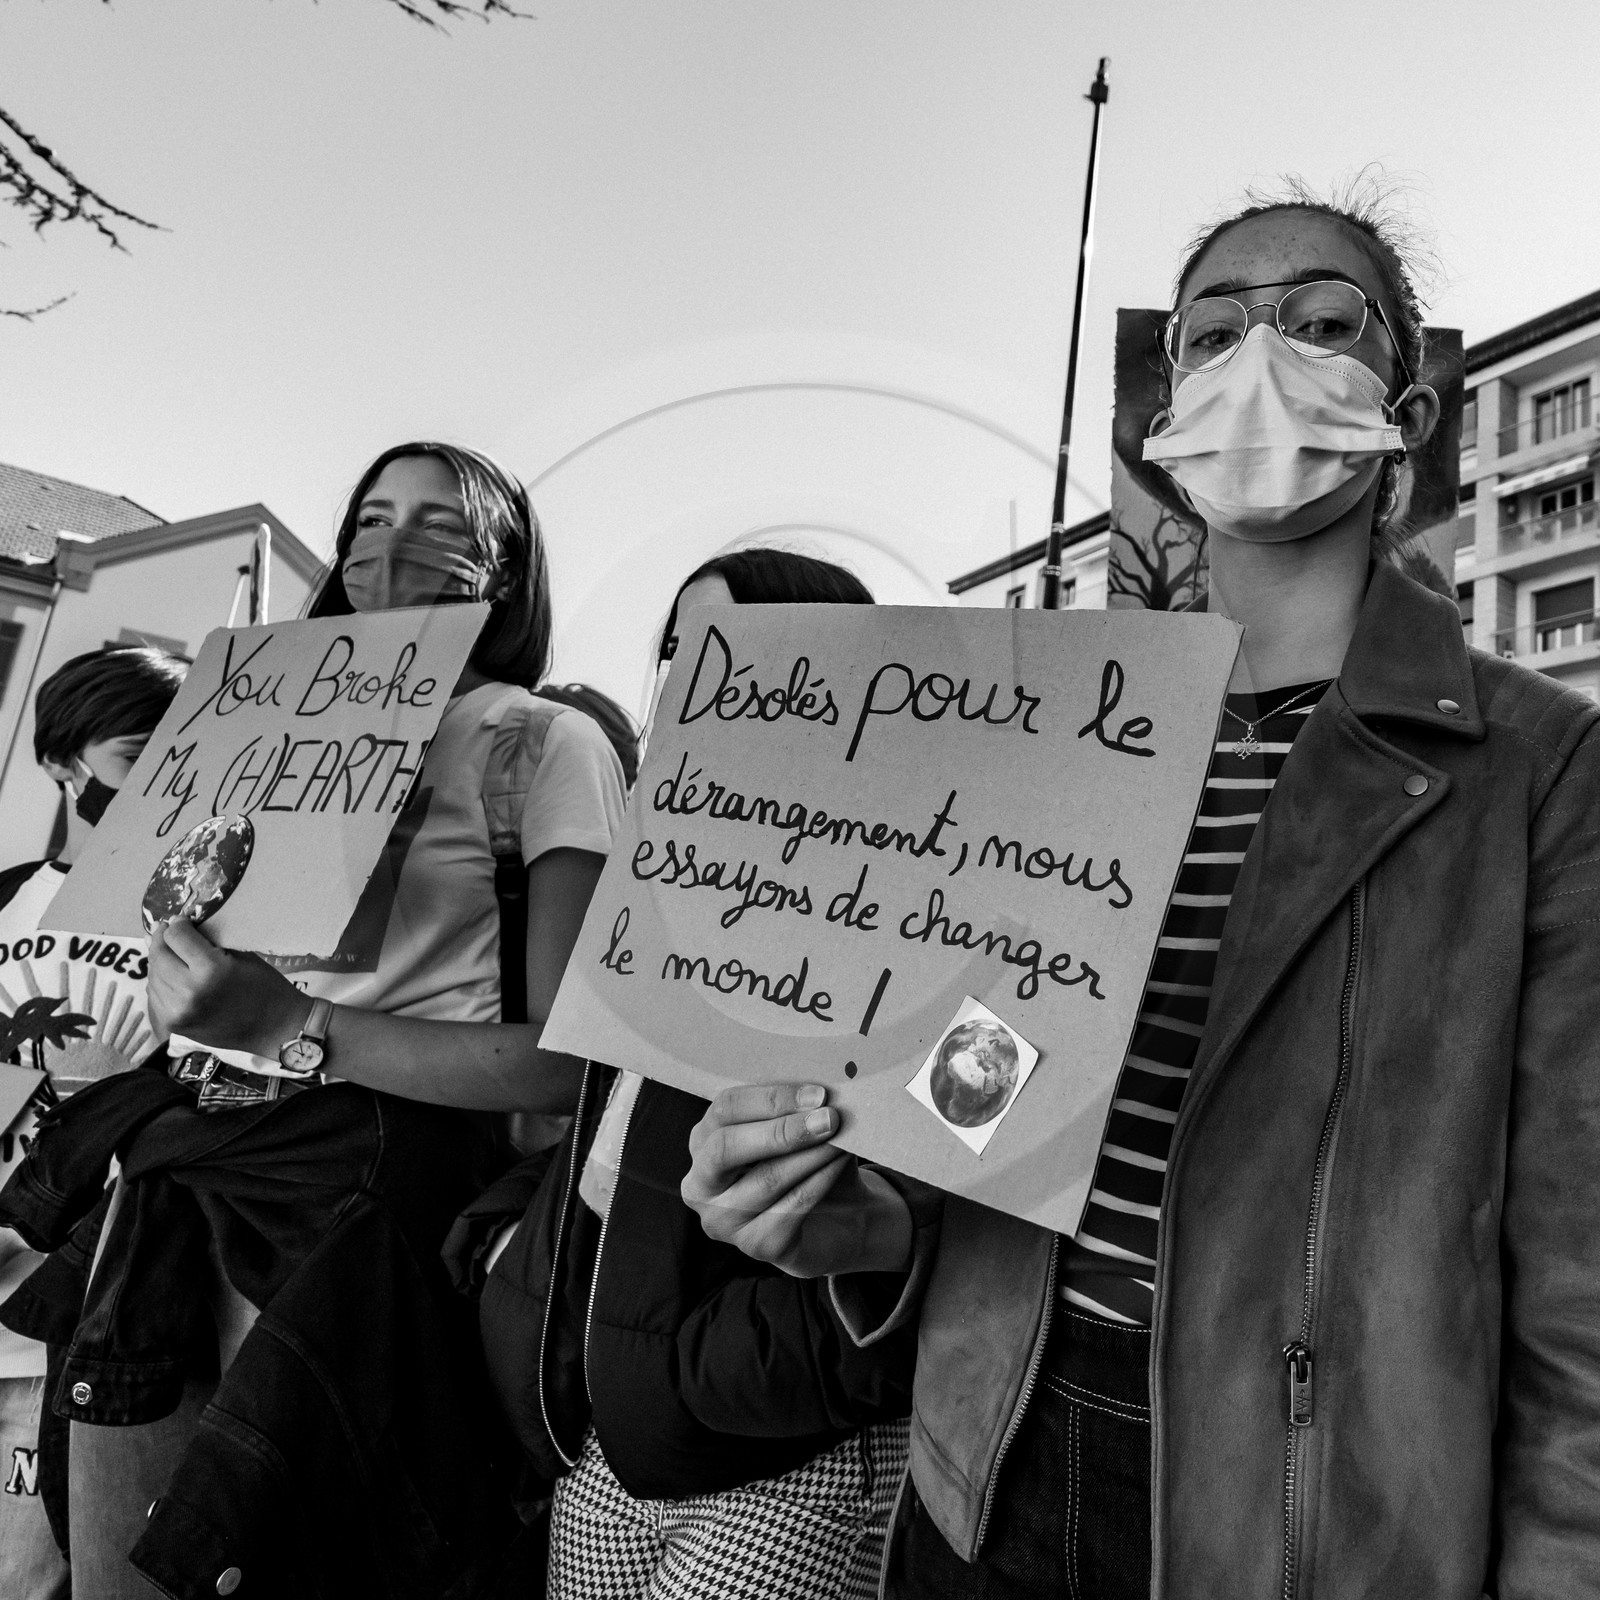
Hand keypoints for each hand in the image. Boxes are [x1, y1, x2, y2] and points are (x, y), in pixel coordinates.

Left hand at [147, 919, 309, 1057]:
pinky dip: (161, 982)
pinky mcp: (173, 1025)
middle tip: (173, 933)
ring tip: (175, 955)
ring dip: (161, 961)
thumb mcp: (240, 955)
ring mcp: (176, 1011)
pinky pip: (155, 995)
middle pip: (159, 954)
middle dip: (164, 939)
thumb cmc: (265, 986)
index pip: (176, 935)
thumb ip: (207, 942)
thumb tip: (173, 928)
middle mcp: (187, 991)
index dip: (179, 924)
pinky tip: (175, 977)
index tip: (186, 921)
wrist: (273, 1029)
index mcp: (210, 969)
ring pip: (153, 975)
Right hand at [682, 1084, 912, 1279]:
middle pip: (727, 1147)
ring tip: (843, 1138)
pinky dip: (820, 1181)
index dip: (770, 1099)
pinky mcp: (755, 1247)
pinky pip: (790, 1208)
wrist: (837, 1217)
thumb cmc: (808, 1159)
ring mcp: (724, 1221)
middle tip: (829, 1118)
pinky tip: (839, 1164)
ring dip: (810, 1154)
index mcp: (703, 1142)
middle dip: (782, 1130)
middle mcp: (701, 1184)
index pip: (724, 1109)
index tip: (817, 1094)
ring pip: (766, 1179)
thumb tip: (816, 1089)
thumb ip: (794, 1107)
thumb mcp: (795, 1127)